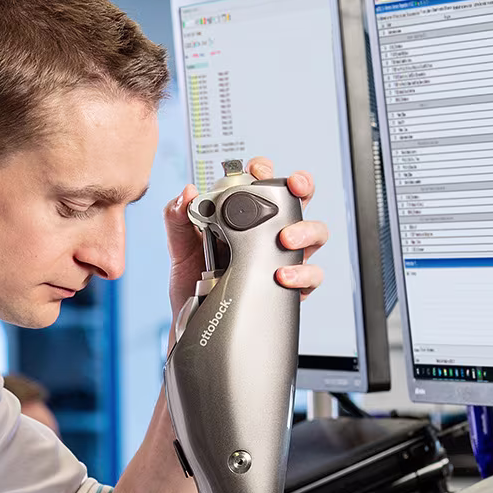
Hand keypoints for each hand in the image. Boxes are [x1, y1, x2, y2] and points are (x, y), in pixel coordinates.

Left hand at [163, 156, 328, 320]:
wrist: (194, 322)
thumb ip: (177, 218)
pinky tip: (284, 276)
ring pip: (315, 234)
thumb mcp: (180, 247)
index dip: (265, 170)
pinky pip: (311, 276)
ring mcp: (284, 258)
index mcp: (246, 216)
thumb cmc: (192, 282)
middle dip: (302, 187)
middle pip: (299, 200)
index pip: (263, 183)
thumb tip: (188, 192)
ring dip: (306, 231)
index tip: (257, 170)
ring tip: (286, 239)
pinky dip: (303, 274)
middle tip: (291, 189)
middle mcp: (270, 233)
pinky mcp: (291, 286)